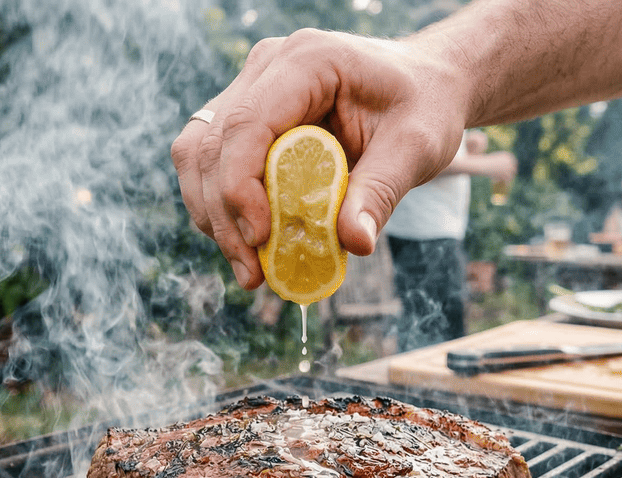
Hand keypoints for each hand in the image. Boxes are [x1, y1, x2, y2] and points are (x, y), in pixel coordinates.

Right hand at [171, 29, 469, 288]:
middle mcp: (268, 67)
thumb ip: (381, 192)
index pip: (247, 121)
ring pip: (197, 155)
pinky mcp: (246, 117)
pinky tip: (250, 245)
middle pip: (211, 143)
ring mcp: (251, 89)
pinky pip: (212, 164)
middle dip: (223, 216)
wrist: (424, 85)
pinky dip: (222, 209)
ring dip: (214, 217)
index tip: (261, 237)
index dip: (241, 185)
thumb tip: (354, 243)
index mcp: (308, 60)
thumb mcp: (416, 147)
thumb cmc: (423, 105)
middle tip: (253, 274)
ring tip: (250, 269)